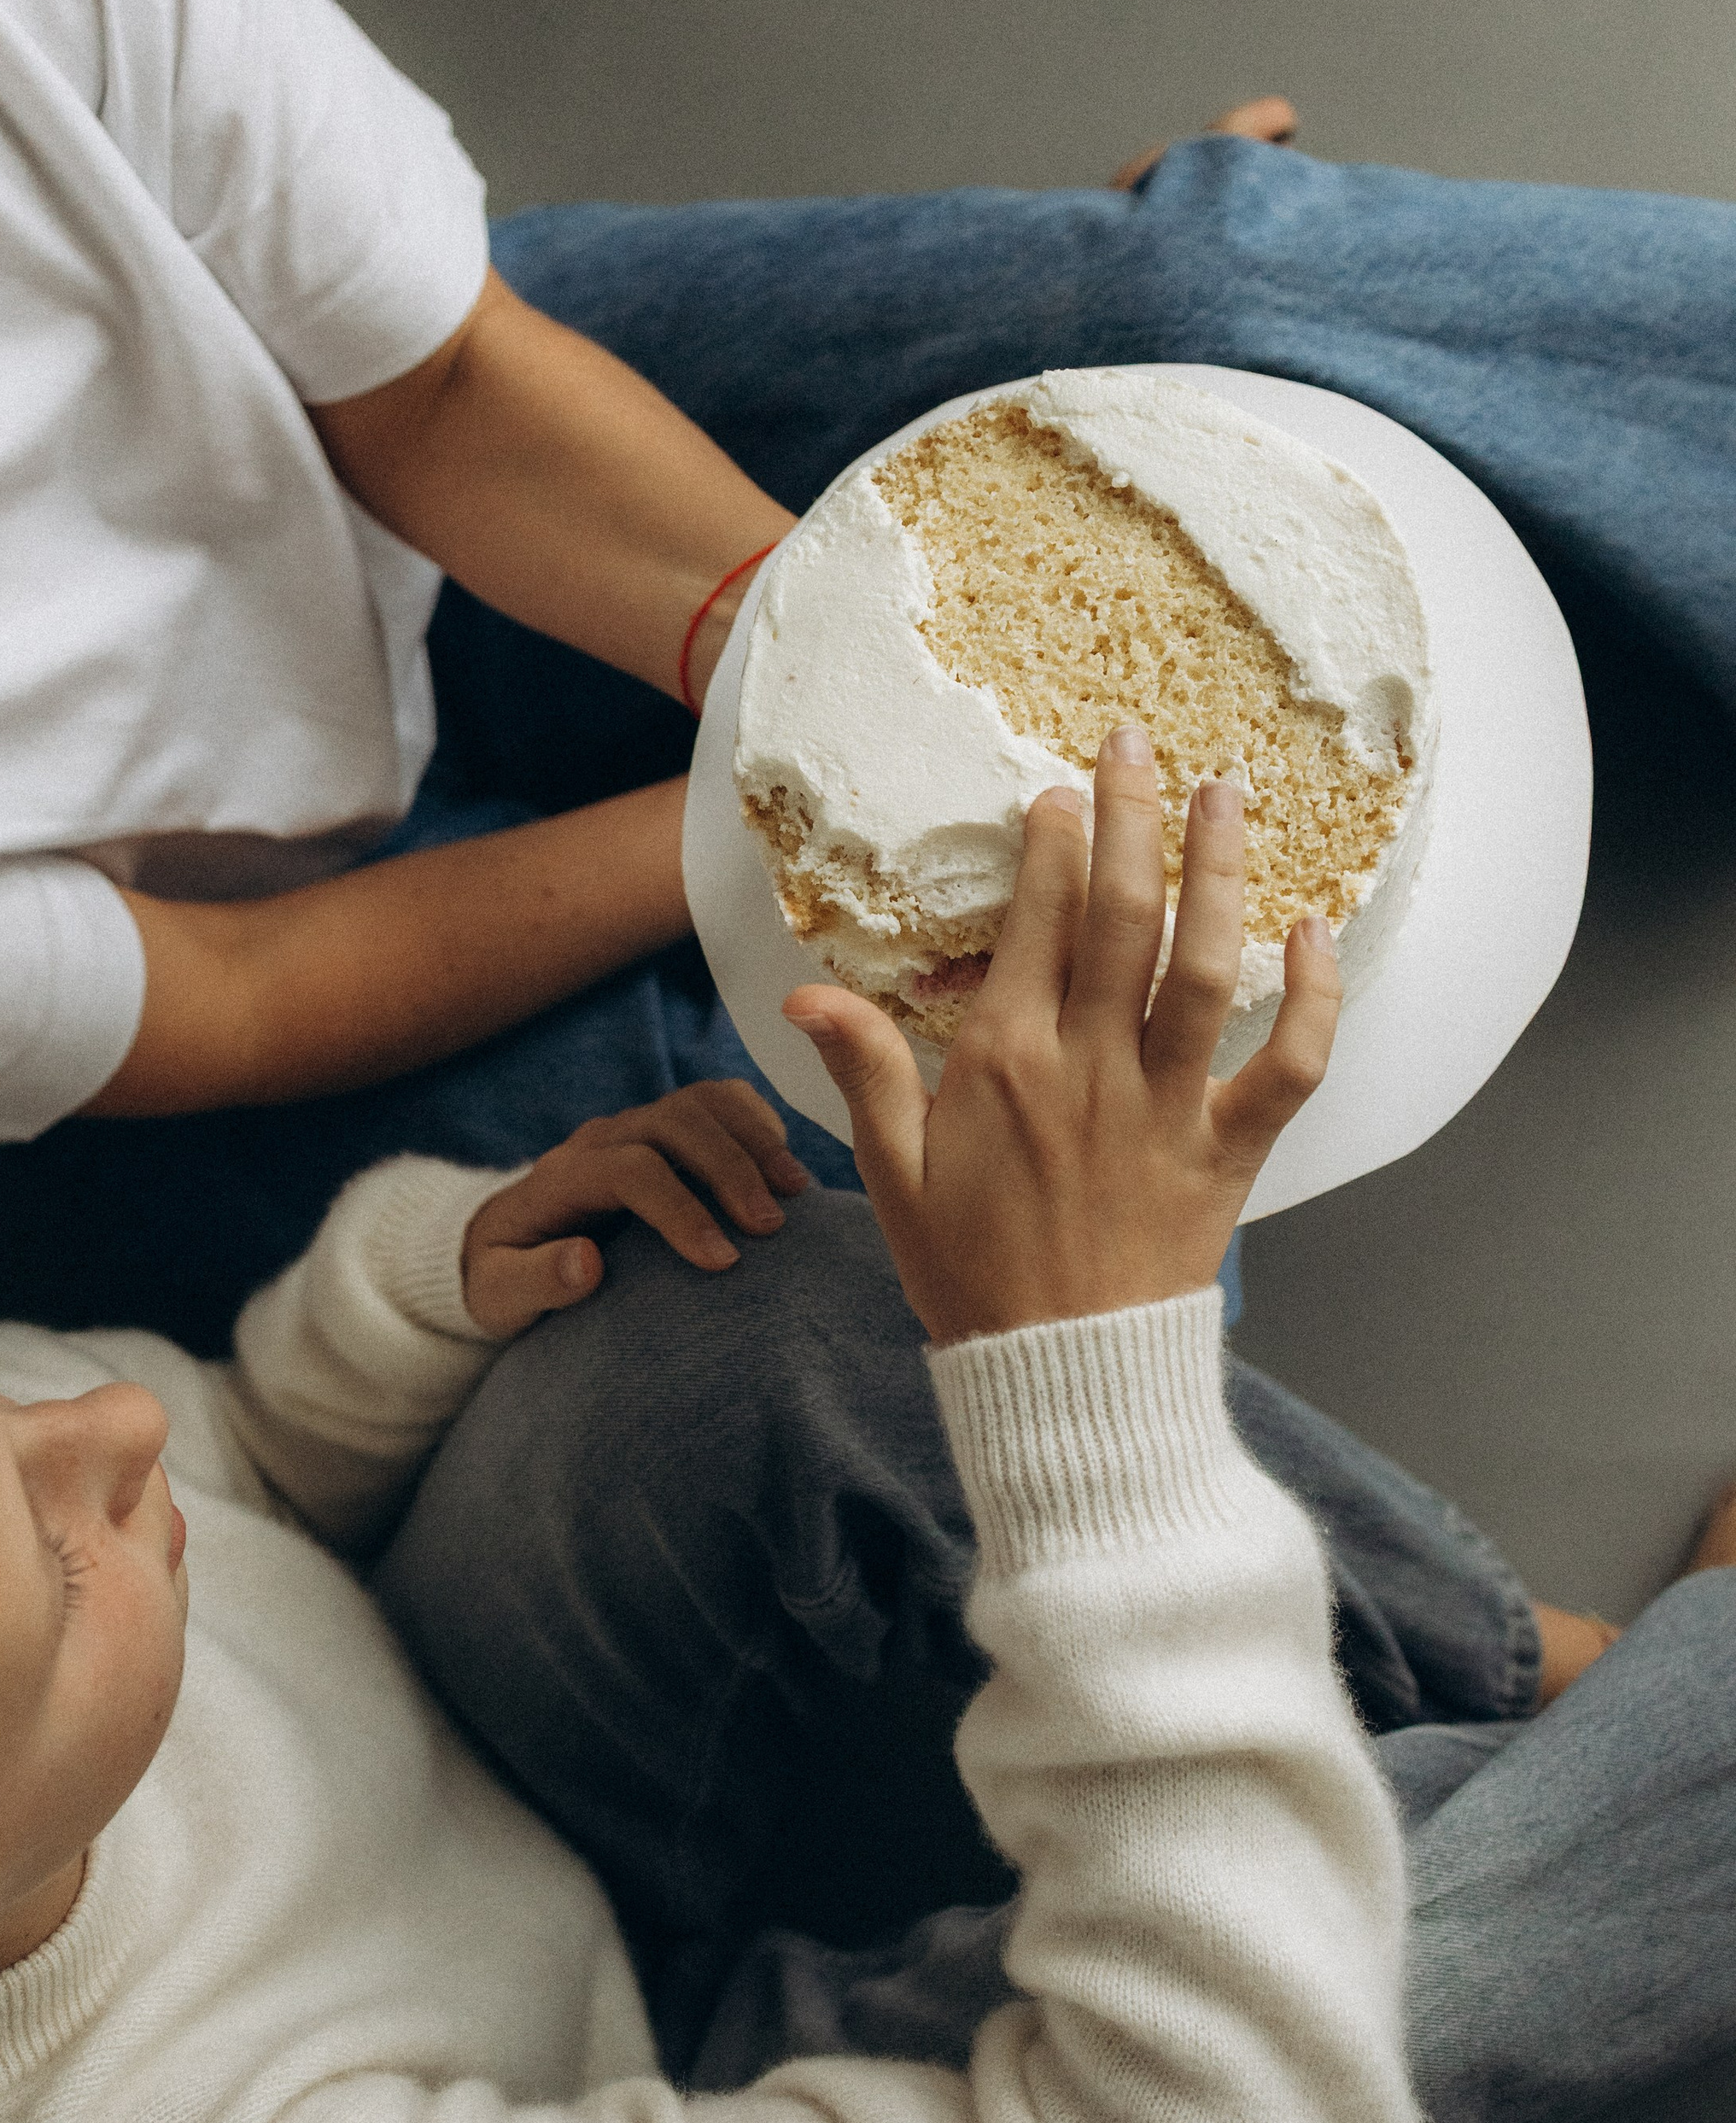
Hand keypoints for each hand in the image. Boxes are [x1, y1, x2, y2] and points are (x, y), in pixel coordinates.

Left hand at [461, 1082, 809, 1337]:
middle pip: (674, 1121)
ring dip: (754, 1138)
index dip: (680, 1210)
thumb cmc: (503, 1278)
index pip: (630, 1169)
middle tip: (771, 1226)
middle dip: (729, 1167)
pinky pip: (717, 1102)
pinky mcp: (663, 1131)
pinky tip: (785, 1168)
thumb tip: (586, 1261)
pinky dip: (756, 1122)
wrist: (503, 1245)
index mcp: (561, 1177)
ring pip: (701, 1101)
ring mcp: (635, 1127)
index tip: (722, 1261)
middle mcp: (601, 1139)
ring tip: (796, 1191)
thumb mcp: (499, 1296)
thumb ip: (534, 1281)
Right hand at [782, 725, 1340, 1342]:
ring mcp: (1166, 1107)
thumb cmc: (971, 1276)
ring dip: (1219, 870)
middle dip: (1131, 817)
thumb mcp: (893, 1175)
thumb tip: (804, 997)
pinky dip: (1314, 996)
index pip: (1036, 923)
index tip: (1060, 793)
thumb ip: (864, 1071)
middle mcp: (1089, 1069)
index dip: (1052, 845)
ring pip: (1206, 965)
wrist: (1058, 1377)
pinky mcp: (1228, 1152)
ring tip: (1226, 793)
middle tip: (1139, 744)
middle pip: (1121, 915)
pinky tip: (1317, 930)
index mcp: (1004, 1064)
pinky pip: (1288, 1063)